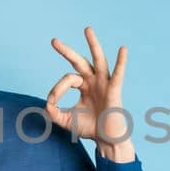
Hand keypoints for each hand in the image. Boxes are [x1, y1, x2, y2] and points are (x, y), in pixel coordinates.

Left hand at [47, 26, 134, 161]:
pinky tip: (123, 49)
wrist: (107, 141)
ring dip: (93, 44)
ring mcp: (104, 84)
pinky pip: (118, 74)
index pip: (67, 80)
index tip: (51, 103)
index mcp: (84, 86)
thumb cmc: (89, 129)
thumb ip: (54, 112)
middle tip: (53, 41)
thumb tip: (46, 104)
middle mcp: (94, 81)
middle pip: (79, 62)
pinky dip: (121, 62)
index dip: (56, 90)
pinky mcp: (114, 90)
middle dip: (66, 51)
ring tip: (86, 29)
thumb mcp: (66, 120)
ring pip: (98, 60)